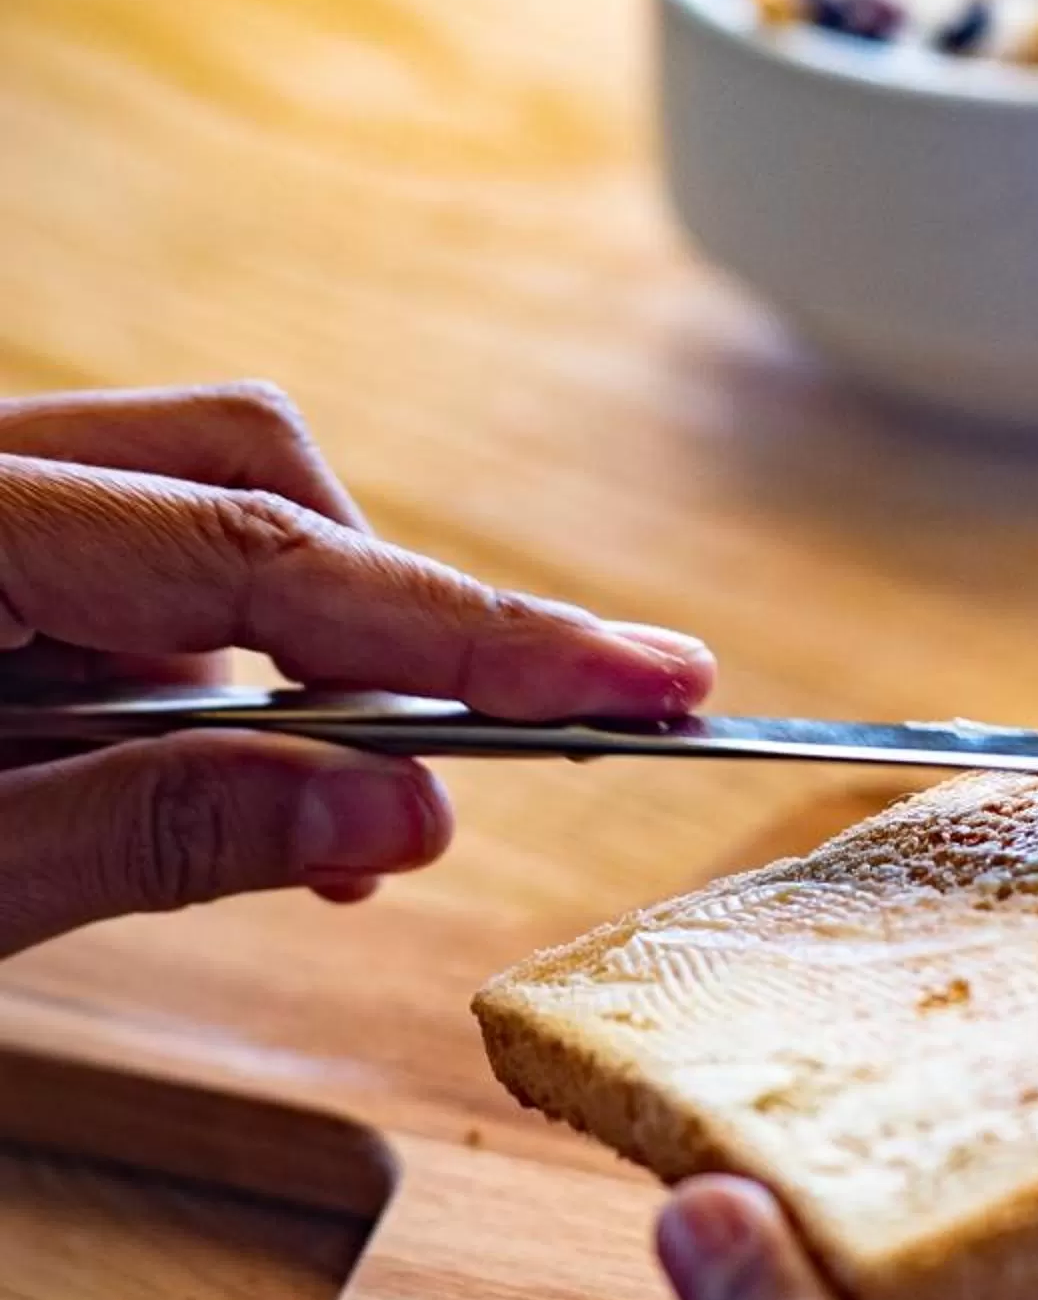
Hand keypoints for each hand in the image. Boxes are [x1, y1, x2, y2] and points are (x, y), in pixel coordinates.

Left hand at [0, 383, 712, 954]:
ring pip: (208, 508)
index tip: (638, 678)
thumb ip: (158, 830)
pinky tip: (210, 782)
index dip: (469, 631)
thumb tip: (405, 817)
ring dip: (297, 656)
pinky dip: (210, 669)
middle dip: (386, 621)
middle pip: (256, 469)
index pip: (268, 551)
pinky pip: (137, 561)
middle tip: (454, 786)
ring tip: (320, 824)